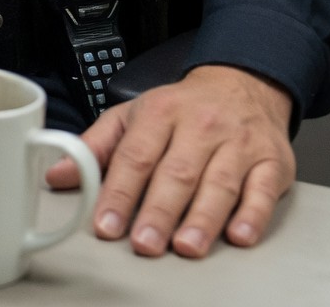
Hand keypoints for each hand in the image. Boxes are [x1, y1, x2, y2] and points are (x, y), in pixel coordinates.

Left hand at [45, 64, 293, 258]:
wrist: (242, 83)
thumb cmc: (182, 108)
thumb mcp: (131, 116)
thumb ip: (95, 148)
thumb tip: (57, 176)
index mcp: (160, 113)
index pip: (136, 156)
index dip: (119, 193)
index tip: (106, 224)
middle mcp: (201, 126)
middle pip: (178, 173)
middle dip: (159, 212)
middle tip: (144, 243)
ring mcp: (239, 144)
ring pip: (220, 183)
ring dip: (202, 219)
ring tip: (185, 246)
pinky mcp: (272, 162)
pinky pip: (263, 190)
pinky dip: (253, 214)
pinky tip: (238, 235)